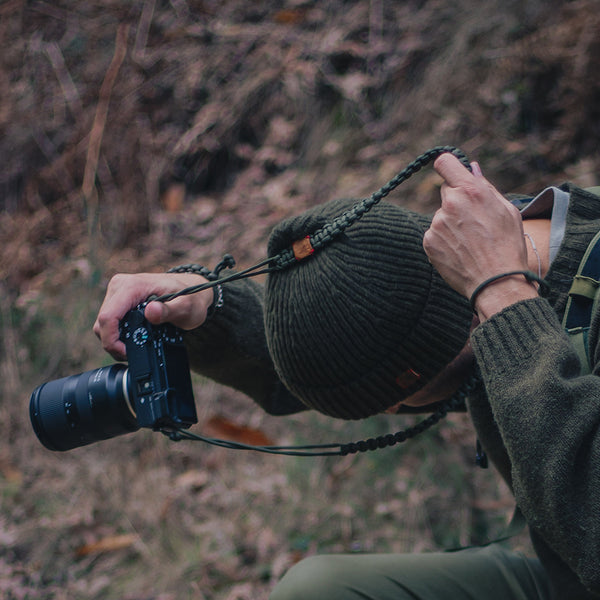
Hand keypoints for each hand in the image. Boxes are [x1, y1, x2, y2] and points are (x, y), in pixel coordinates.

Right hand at [93, 272, 212, 360]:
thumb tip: (152, 312)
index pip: (108, 317)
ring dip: (114, 339)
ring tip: (133, 347)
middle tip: (132, 353)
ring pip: (102, 323)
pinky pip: (108, 321)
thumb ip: (170, 311)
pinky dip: (116, 333)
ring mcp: (117, 292)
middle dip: (114, 342)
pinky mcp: (118, 299)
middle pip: (102, 322)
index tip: (127, 352)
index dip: (112, 340)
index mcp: (133, 286)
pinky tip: (131, 339)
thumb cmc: (190, 297)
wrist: (191, 290)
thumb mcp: (187, 307)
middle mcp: (121, 285)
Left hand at [423, 154, 537, 318]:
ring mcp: (437, 223)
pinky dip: (444, 241)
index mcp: (471, 191)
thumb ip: (485, 187)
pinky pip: (435, 234)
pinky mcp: (429, 241)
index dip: (448, 167)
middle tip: (475, 222)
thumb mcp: (506, 211)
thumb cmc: (507, 245)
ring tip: (471, 243)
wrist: (496, 282)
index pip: (445, 163)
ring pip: (442, 216)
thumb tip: (471, 168)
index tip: (452, 175)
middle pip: (446, 191)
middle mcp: (450, 203)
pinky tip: (460, 252)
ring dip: (452, 224)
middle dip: (457, 201)